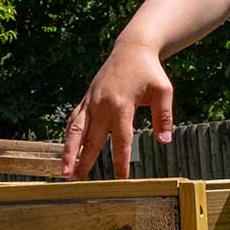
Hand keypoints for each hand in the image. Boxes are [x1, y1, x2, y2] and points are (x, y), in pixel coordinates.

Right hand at [62, 40, 174, 179]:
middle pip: (91, 139)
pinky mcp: (86, 98)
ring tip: (65, 171)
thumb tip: (164, 141)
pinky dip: (69, 136)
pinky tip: (66, 150)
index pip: (121, 140)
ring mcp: (91, 101)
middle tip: (77, 181)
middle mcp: (102, 105)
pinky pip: (74, 119)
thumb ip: (164, 116)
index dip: (120, 162)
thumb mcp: (163, 90)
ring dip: (69, 151)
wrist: (131, 48)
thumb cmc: (149, 71)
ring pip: (75, 130)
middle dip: (84, 161)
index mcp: (121, 105)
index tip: (121, 181)